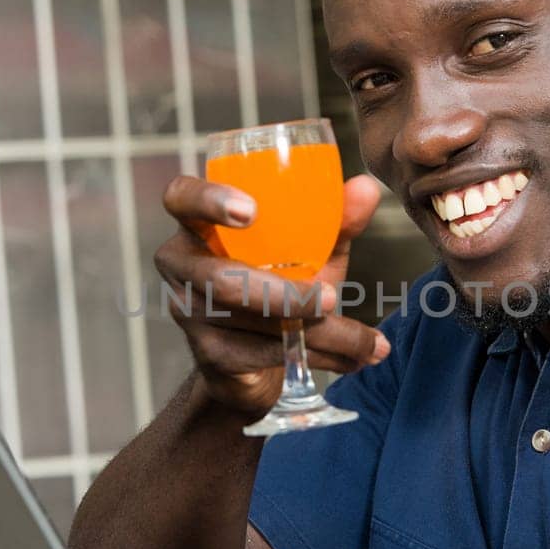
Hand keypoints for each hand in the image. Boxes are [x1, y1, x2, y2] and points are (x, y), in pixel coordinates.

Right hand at [154, 172, 387, 415]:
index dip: (208, 200)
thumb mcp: (309, 251)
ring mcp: (189, 311)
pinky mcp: (209, 353)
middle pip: (223, 278)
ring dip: (319, 333)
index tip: (250, 211)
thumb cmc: (276, 283)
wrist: (254, 359)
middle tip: (334, 298)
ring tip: (368, 343)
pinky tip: (351, 360)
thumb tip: (366, 188)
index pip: (181, 198)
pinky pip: (262, 354)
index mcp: (199, 223)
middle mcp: (183, 264)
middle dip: (285, 294)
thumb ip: (335, 221)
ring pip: (253, 322)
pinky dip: (316, 358)